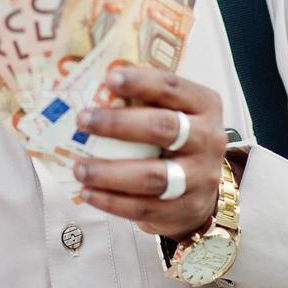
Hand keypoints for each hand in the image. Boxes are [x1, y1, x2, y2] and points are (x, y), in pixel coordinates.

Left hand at [71, 65, 226, 239]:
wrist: (201, 188)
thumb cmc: (173, 138)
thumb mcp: (169, 111)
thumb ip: (140, 100)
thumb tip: (88, 87)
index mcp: (203, 105)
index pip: (173, 88)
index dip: (142, 82)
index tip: (109, 78)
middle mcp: (208, 139)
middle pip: (164, 128)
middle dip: (119, 124)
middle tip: (82, 121)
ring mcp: (200, 177)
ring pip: (154, 176)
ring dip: (111, 172)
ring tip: (79, 168)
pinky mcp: (186, 209)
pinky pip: (145, 207)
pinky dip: (112, 202)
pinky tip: (88, 192)